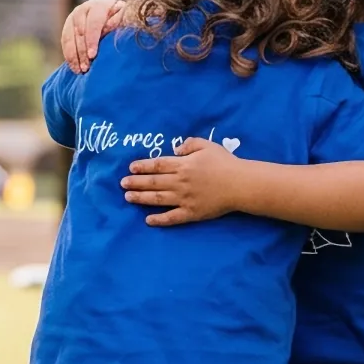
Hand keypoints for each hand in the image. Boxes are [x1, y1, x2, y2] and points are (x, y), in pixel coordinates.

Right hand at [59, 0, 125, 73]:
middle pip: (80, 33)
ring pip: (69, 38)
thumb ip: (117, 22)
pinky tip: (74, 67)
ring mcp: (73, 17)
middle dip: (82, 52)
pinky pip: (65, 42)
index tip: (93, 55)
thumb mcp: (123, 19)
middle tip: (86, 68)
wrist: (111, 12)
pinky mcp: (67, 26)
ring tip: (79, 70)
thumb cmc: (121, 19)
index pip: (93, 24)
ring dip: (73, 56)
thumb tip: (109, 28)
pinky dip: (68, 55)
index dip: (92, 40)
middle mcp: (83, 9)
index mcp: (98, 6)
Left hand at [121, 137, 244, 225]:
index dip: (142, 166)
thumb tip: (175, 150)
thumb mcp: (207, 145)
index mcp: (183, 165)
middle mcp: (180, 182)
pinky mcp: (191, 213)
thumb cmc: (225, 163)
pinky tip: (148, 220)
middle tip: (122, 184)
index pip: (157, 165)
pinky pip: (172, 218)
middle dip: (136, 183)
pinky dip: (159, 219)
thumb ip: (189, 144)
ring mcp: (184, 199)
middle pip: (153, 182)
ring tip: (128, 198)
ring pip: (157, 199)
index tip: (131, 168)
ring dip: (141, 198)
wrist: (240, 184)